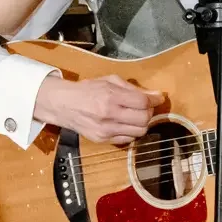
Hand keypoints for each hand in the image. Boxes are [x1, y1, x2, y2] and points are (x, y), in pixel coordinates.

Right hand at [34, 72, 166, 143]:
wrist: (63, 105)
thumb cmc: (87, 90)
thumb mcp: (109, 81)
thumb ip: (132, 88)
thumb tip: (155, 95)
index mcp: (110, 97)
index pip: (142, 102)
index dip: (154, 100)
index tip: (158, 98)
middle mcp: (109, 115)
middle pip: (144, 119)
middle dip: (149, 112)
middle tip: (145, 107)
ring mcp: (105, 130)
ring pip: (139, 132)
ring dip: (142, 123)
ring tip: (136, 115)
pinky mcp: (102, 140)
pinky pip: (128, 139)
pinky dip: (131, 131)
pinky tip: (126, 124)